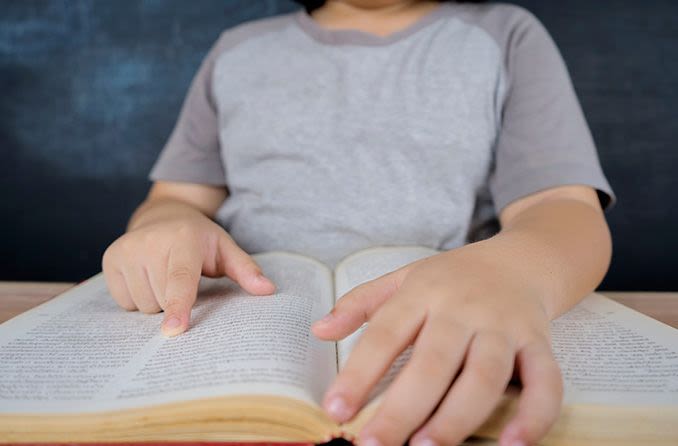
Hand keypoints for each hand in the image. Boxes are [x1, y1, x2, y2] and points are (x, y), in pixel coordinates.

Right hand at [102, 211, 274, 336]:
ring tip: (164, 277)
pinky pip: (124, 302)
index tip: (174, 331)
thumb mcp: (225, 249)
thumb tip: (269, 291)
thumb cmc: (199, 239)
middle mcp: (150, 242)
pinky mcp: (109, 260)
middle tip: (182, 279)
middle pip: (162, 301)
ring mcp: (125, 250)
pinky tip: (147, 277)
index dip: (178, 306)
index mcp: (184, 239)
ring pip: (143, 306)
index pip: (180, 279)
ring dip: (157, 301)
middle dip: (176, 301)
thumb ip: (246, 270)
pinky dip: (137, 298)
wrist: (163, 216)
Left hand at [312, 246, 562, 445]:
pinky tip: (512, 445)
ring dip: (457, 416)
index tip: (335, 410)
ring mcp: (505, 326)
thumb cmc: (454, 277)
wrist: (523, 259)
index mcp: (423, 292)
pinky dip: (534, 414)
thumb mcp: (404, 277)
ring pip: (484, 375)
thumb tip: (318, 330)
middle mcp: (464, 309)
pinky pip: (546, 381)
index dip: (358, 373)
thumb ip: (360, 303)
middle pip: (432, 362)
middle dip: (401, 409)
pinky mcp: (540, 342)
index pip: (385, 333)